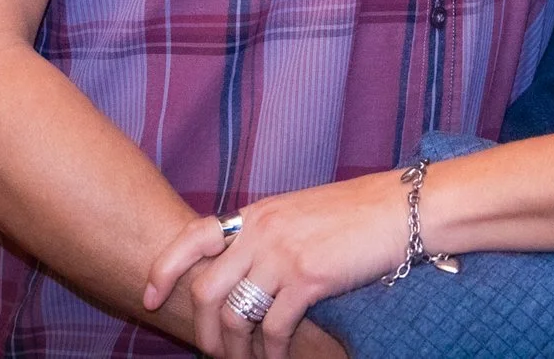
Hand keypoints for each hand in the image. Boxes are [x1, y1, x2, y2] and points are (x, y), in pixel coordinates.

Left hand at [144, 172, 408, 358]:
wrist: (404, 209)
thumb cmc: (359, 214)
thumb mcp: (301, 215)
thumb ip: (268, 237)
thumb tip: (244, 273)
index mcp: (257, 214)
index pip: (193, 236)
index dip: (165, 269)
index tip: (149, 297)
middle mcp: (262, 230)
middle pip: (206, 289)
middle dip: (202, 330)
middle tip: (210, 352)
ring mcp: (283, 253)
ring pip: (236, 315)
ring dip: (235, 350)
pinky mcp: (309, 277)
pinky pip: (273, 327)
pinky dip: (270, 352)